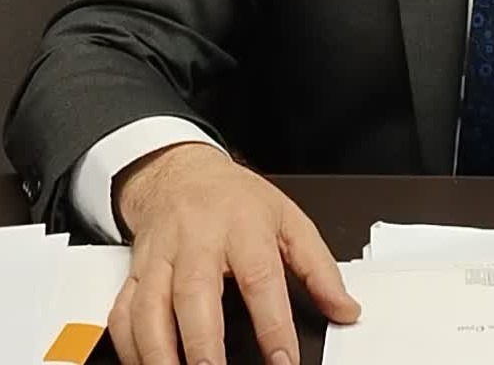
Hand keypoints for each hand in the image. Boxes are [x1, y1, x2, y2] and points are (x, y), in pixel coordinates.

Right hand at [106, 143, 359, 364]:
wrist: (182, 174)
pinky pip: (123, 316)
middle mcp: (198, 242)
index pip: (261, 278)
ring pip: (149, 310)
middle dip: (203, 346)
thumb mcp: (289, 220)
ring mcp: (161, 259)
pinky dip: (131, 348)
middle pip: (196, 295)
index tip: (283, 361)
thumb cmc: (238, 201)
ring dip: (160, 355)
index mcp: (244, 227)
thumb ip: (319, 268)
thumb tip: (345, 309)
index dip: (273, 324)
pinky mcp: (133, 274)